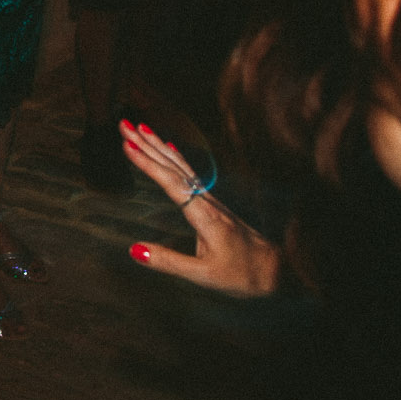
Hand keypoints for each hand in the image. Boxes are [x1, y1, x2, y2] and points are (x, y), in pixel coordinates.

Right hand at [121, 120, 279, 297]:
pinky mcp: (213, 203)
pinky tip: (170, 148)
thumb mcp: (203, 275)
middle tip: (125, 124)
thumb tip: (134, 249)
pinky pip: (188, 172)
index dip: (148, 164)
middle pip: (173, 166)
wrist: (275, 269)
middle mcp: (206, 200)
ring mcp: (211, 199)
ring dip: (159, 146)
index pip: (171, 183)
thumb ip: (168, 261)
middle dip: (147, 144)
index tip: (128, 146)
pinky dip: (174, 157)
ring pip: (181, 165)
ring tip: (140, 128)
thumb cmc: (241, 274)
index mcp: (203, 215)